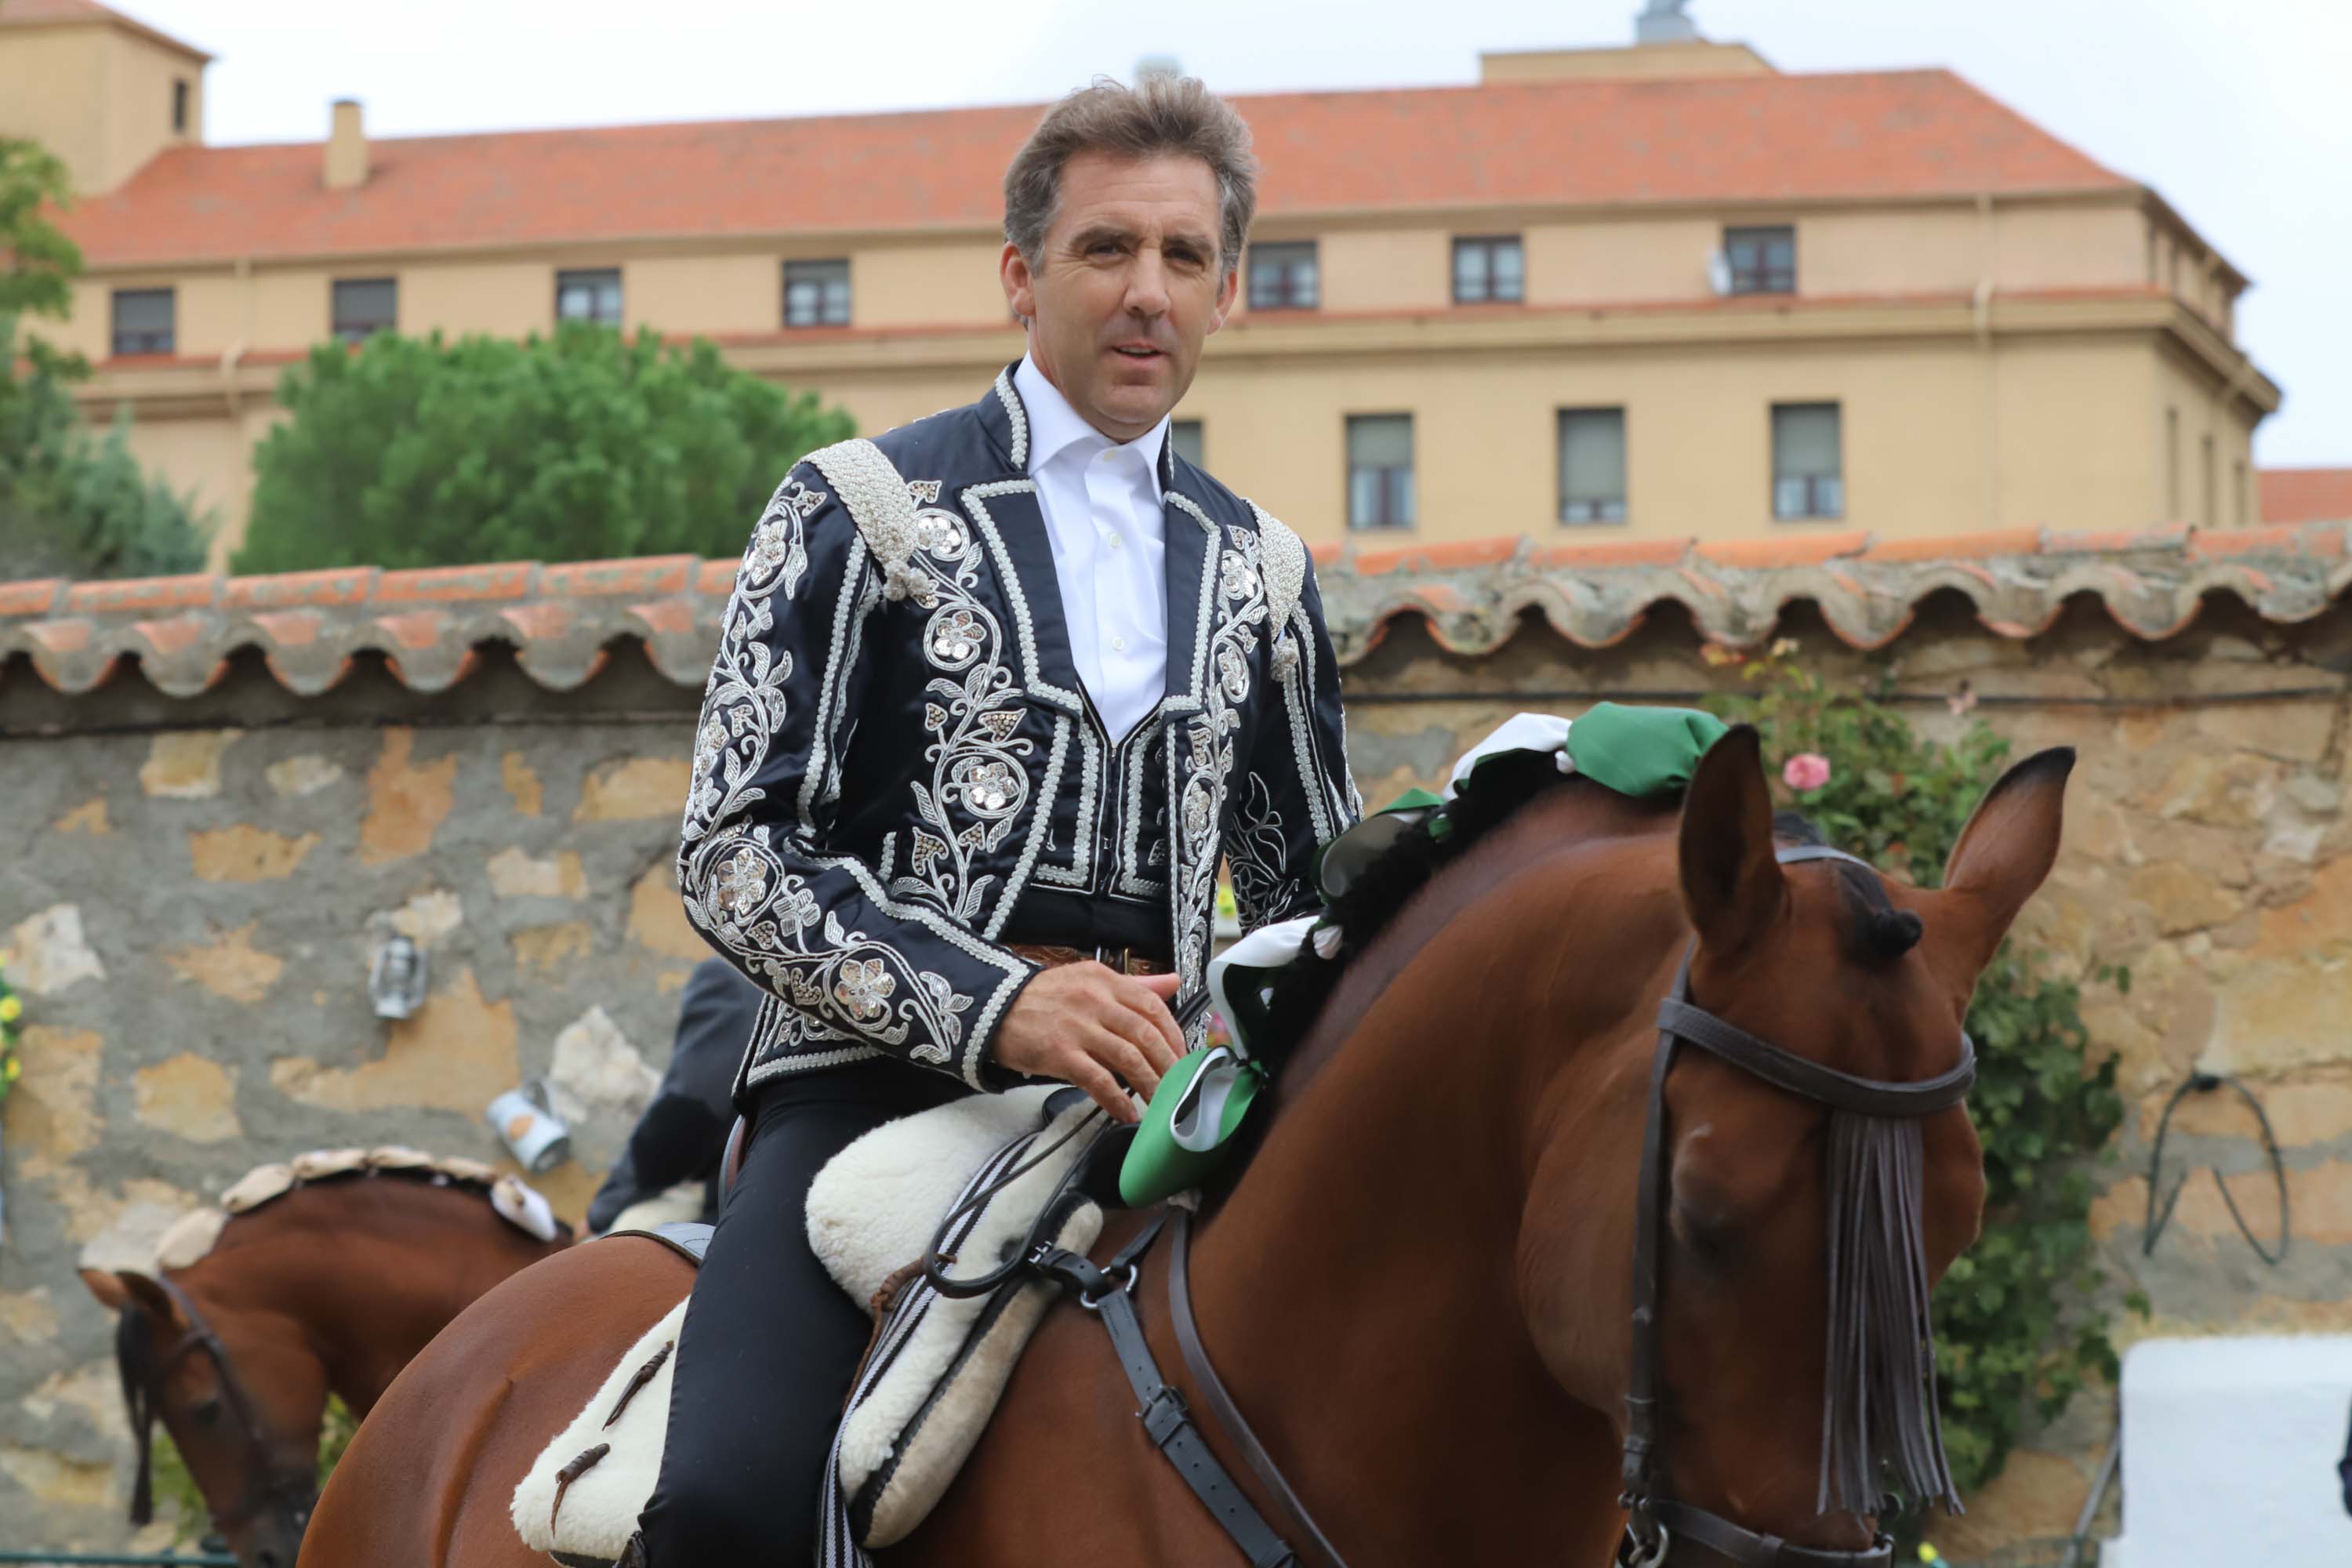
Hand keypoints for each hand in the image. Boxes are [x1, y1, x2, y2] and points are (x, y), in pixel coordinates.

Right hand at [992, 965, 1184, 1123]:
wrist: (993, 1007)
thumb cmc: (1043, 997)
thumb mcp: (1089, 979)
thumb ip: (1133, 984)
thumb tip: (1172, 983)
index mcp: (1105, 981)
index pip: (1153, 1006)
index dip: (1174, 1034)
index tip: (1182, 1055)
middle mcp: (1095, 1000)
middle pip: (1146, 1034)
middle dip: (1168, 1064)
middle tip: (1179, 1085)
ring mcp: (1078, 1027)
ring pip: (1128, 1058)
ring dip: (1150, 1085)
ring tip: (1159, 1102)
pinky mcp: (1060, 1053)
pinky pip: (1098, 1080)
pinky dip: (1118, 1099)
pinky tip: (1127, 1112)